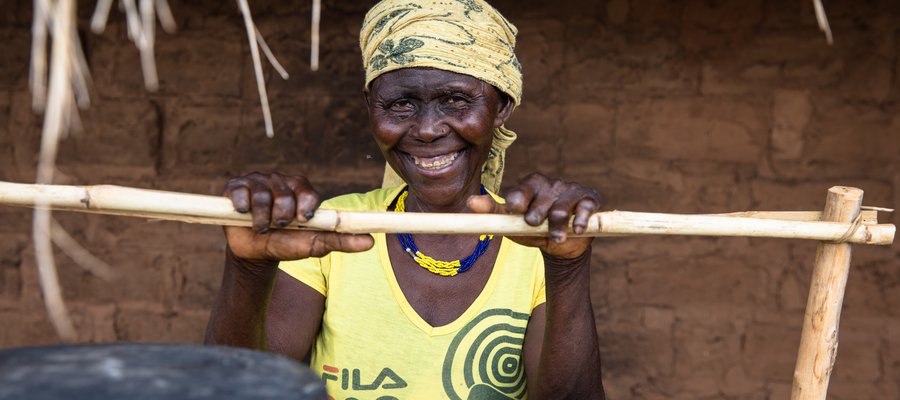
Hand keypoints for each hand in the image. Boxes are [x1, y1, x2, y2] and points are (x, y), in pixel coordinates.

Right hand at [223, 172, 373, 263]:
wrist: (255, 252)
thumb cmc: (287, 244)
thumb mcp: (315, 244)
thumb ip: (341, 240)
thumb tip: (370, 242)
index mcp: (300, 189)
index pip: (306, 190)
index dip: (304, 206)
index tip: (303, 221)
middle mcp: (279, 180)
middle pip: (283, 192)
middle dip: (282, 216)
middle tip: (279, 226)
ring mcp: (257, 181)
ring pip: (262, 194)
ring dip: (262, 219)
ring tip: (262, 228)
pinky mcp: (235, 186)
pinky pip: (240, 190)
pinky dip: (243, 206)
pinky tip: (243, 214)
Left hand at [467, 173, 601, 259]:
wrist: (561, 244)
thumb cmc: (533, 228)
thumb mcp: (512, 222)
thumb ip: (493, 212)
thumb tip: (470, 202)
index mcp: (531, 184)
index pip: (523, 189)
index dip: (519, 199)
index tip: (515, 209)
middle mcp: (552, 184)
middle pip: (542, 201)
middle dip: (537, 217)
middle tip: (533, 225)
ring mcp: (571, 190)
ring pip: (561, 208)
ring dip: (557, 227)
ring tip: (556, 238)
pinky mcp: (589, 199)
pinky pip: (585, 207)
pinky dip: (580, 220)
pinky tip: (576, 229)